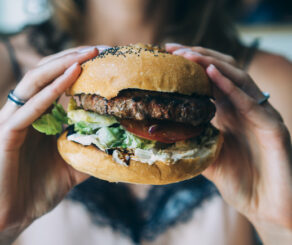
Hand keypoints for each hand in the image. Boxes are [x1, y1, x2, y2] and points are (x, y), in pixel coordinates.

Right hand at [0, 46, 98, 242]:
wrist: (12, 216)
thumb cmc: (38, 189)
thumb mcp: (73, 166)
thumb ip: (89, 150)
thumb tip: (116, 143)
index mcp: (39, 117)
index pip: (57, 82)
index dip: (78, 67)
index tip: (105, 59)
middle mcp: (24, 113)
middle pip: (45, 73)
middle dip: (72, 58)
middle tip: (100, 49)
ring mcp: (13, 120)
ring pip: (34, 82)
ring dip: (62, 65)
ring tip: (87, 54)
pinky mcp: (6, 134)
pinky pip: (30, 107)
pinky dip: (51, 90)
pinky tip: (72, 75)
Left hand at [166, 44, 291, 243]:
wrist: (268, 209)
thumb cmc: (241, 184)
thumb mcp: (209, 159)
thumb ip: (192, 144)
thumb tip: (162, 135)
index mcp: (230, 115)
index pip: (210, 82)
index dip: (191, 67)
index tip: (167, 57)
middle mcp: (245, 110)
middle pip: (223, 73)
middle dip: (198, 57)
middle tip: (172, 49)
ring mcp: (260, 115)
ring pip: (238, 78)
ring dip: (211, 64)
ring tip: (187, 55)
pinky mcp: (272, 127)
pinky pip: (250, 101)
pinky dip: (230, 86)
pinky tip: (211, 73)